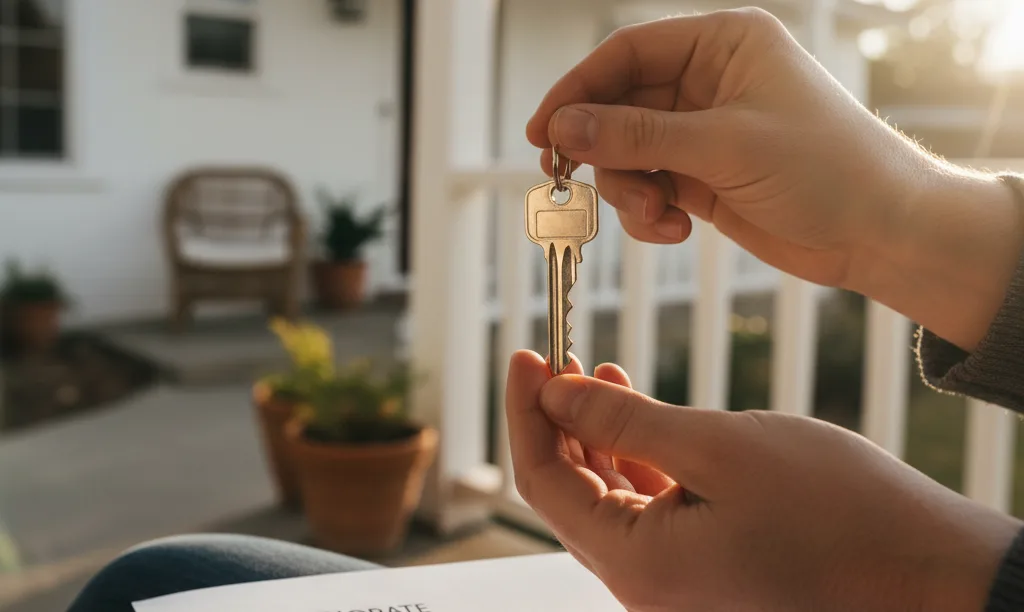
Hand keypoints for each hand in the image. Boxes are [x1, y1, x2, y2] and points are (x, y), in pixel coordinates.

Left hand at [505, 350, 1020, 610]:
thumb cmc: (839, 514)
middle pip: (569, 492)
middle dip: (557, 420)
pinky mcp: (706, 563)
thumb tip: (556, 396)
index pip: (543, 484)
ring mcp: (676, 578)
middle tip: (554, 359)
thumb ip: (625, 423)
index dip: (527, 414)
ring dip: (595, 432)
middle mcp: (645, 582)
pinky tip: (636, 408)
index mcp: (636, 565)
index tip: (526, 357)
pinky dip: (635, 455)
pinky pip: (647, 506)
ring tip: (592, 371)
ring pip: (607, 496)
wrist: (929, 571)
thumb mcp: (718, 448)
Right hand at [527, 9, 1023, 350]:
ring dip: (628, 188)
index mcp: (723, 46)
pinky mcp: (704, 177)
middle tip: (568, 177)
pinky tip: (673, 228)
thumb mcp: (725, 145)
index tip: (543, 129)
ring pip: (628, 153)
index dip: (577, 89)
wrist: (880, 232)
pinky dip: (648, 212)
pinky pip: (649, 186)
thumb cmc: (828, 168)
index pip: (627, 54)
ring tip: (656, 214)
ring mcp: (704, 132)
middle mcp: (709, 83)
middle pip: (619, 106)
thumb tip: (565, 125)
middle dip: (600, 148)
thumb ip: (638, 135)